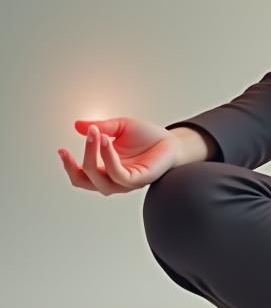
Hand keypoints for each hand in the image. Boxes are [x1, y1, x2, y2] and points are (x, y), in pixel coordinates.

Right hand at [58, 116, 179, 194]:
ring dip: (92, 156)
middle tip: (77, 140)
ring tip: (94, 134)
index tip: (61, 149)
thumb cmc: (147, 137)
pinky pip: (117, 174)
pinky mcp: (137, 180)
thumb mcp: (121, 127)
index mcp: (105, 170)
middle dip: (75, 163)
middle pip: (84, 180)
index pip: (81, 175)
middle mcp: (112, 179)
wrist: (172, 140)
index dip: (68, 165)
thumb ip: (101, 128)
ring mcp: (124, 182)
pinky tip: (106, 141)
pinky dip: (108, 157)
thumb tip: (78, 125)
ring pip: (98, 179)